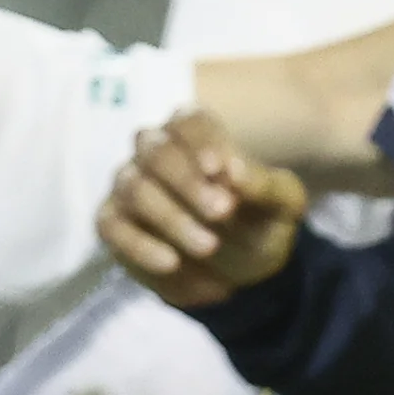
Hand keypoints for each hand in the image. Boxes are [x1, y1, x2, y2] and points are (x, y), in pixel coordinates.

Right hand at [98, 109, 309, 310]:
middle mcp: (156, 152)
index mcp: (197, 136)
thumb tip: (234, 169)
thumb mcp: (282, 206)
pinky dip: (139, 245)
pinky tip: (171, 263)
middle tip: (221, 212)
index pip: (188, 122)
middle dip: (187, 183)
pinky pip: (111, 226)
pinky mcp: (114, 222)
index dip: (199, 141)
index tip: (217, 169)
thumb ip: (263, 185)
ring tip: (209, 246)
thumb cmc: (259, 222)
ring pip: (135, 188)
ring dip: (171, 217)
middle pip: (156, 151)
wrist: (242, 272)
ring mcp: (130, 185)